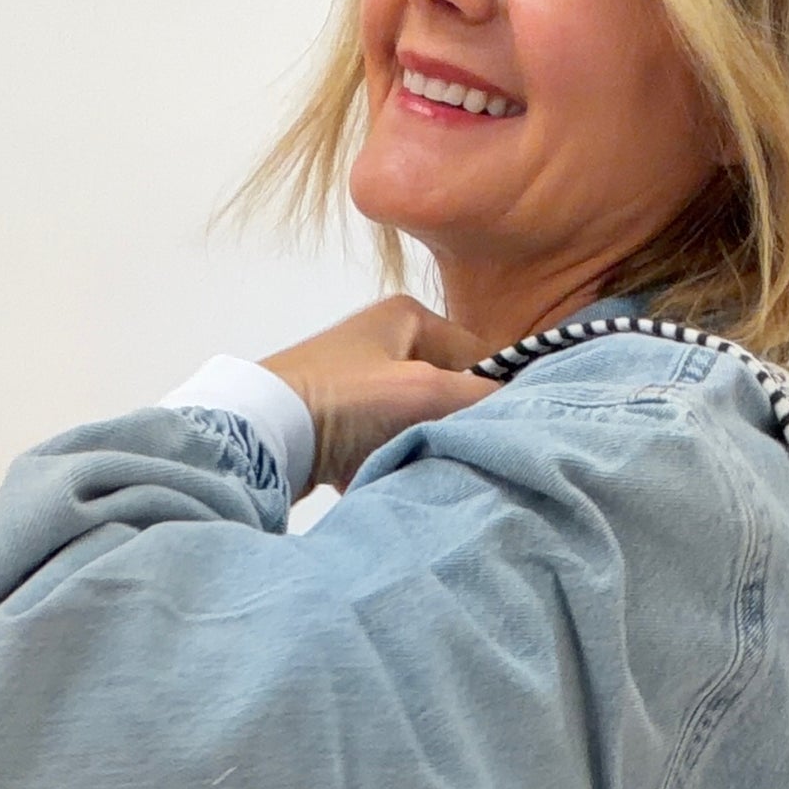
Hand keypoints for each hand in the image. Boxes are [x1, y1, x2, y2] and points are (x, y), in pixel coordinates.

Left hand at [260, 295, 498, 493]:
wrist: (262, 434)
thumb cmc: (345, 401)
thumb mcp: (424, 392)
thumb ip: (481, 397)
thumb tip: (526, 409)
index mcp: (410, 316)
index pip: (481, 355)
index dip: (495, 396)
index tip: (501, 432)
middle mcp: (386, 340)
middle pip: (450, 390)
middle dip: (456, 424)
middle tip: (461, 453)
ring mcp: (362, 380)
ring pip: (420, 419)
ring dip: (423, 445)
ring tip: (421, 464)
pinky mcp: (341, 418)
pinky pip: (387, 440)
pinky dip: (391, 458)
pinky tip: (387, 473)